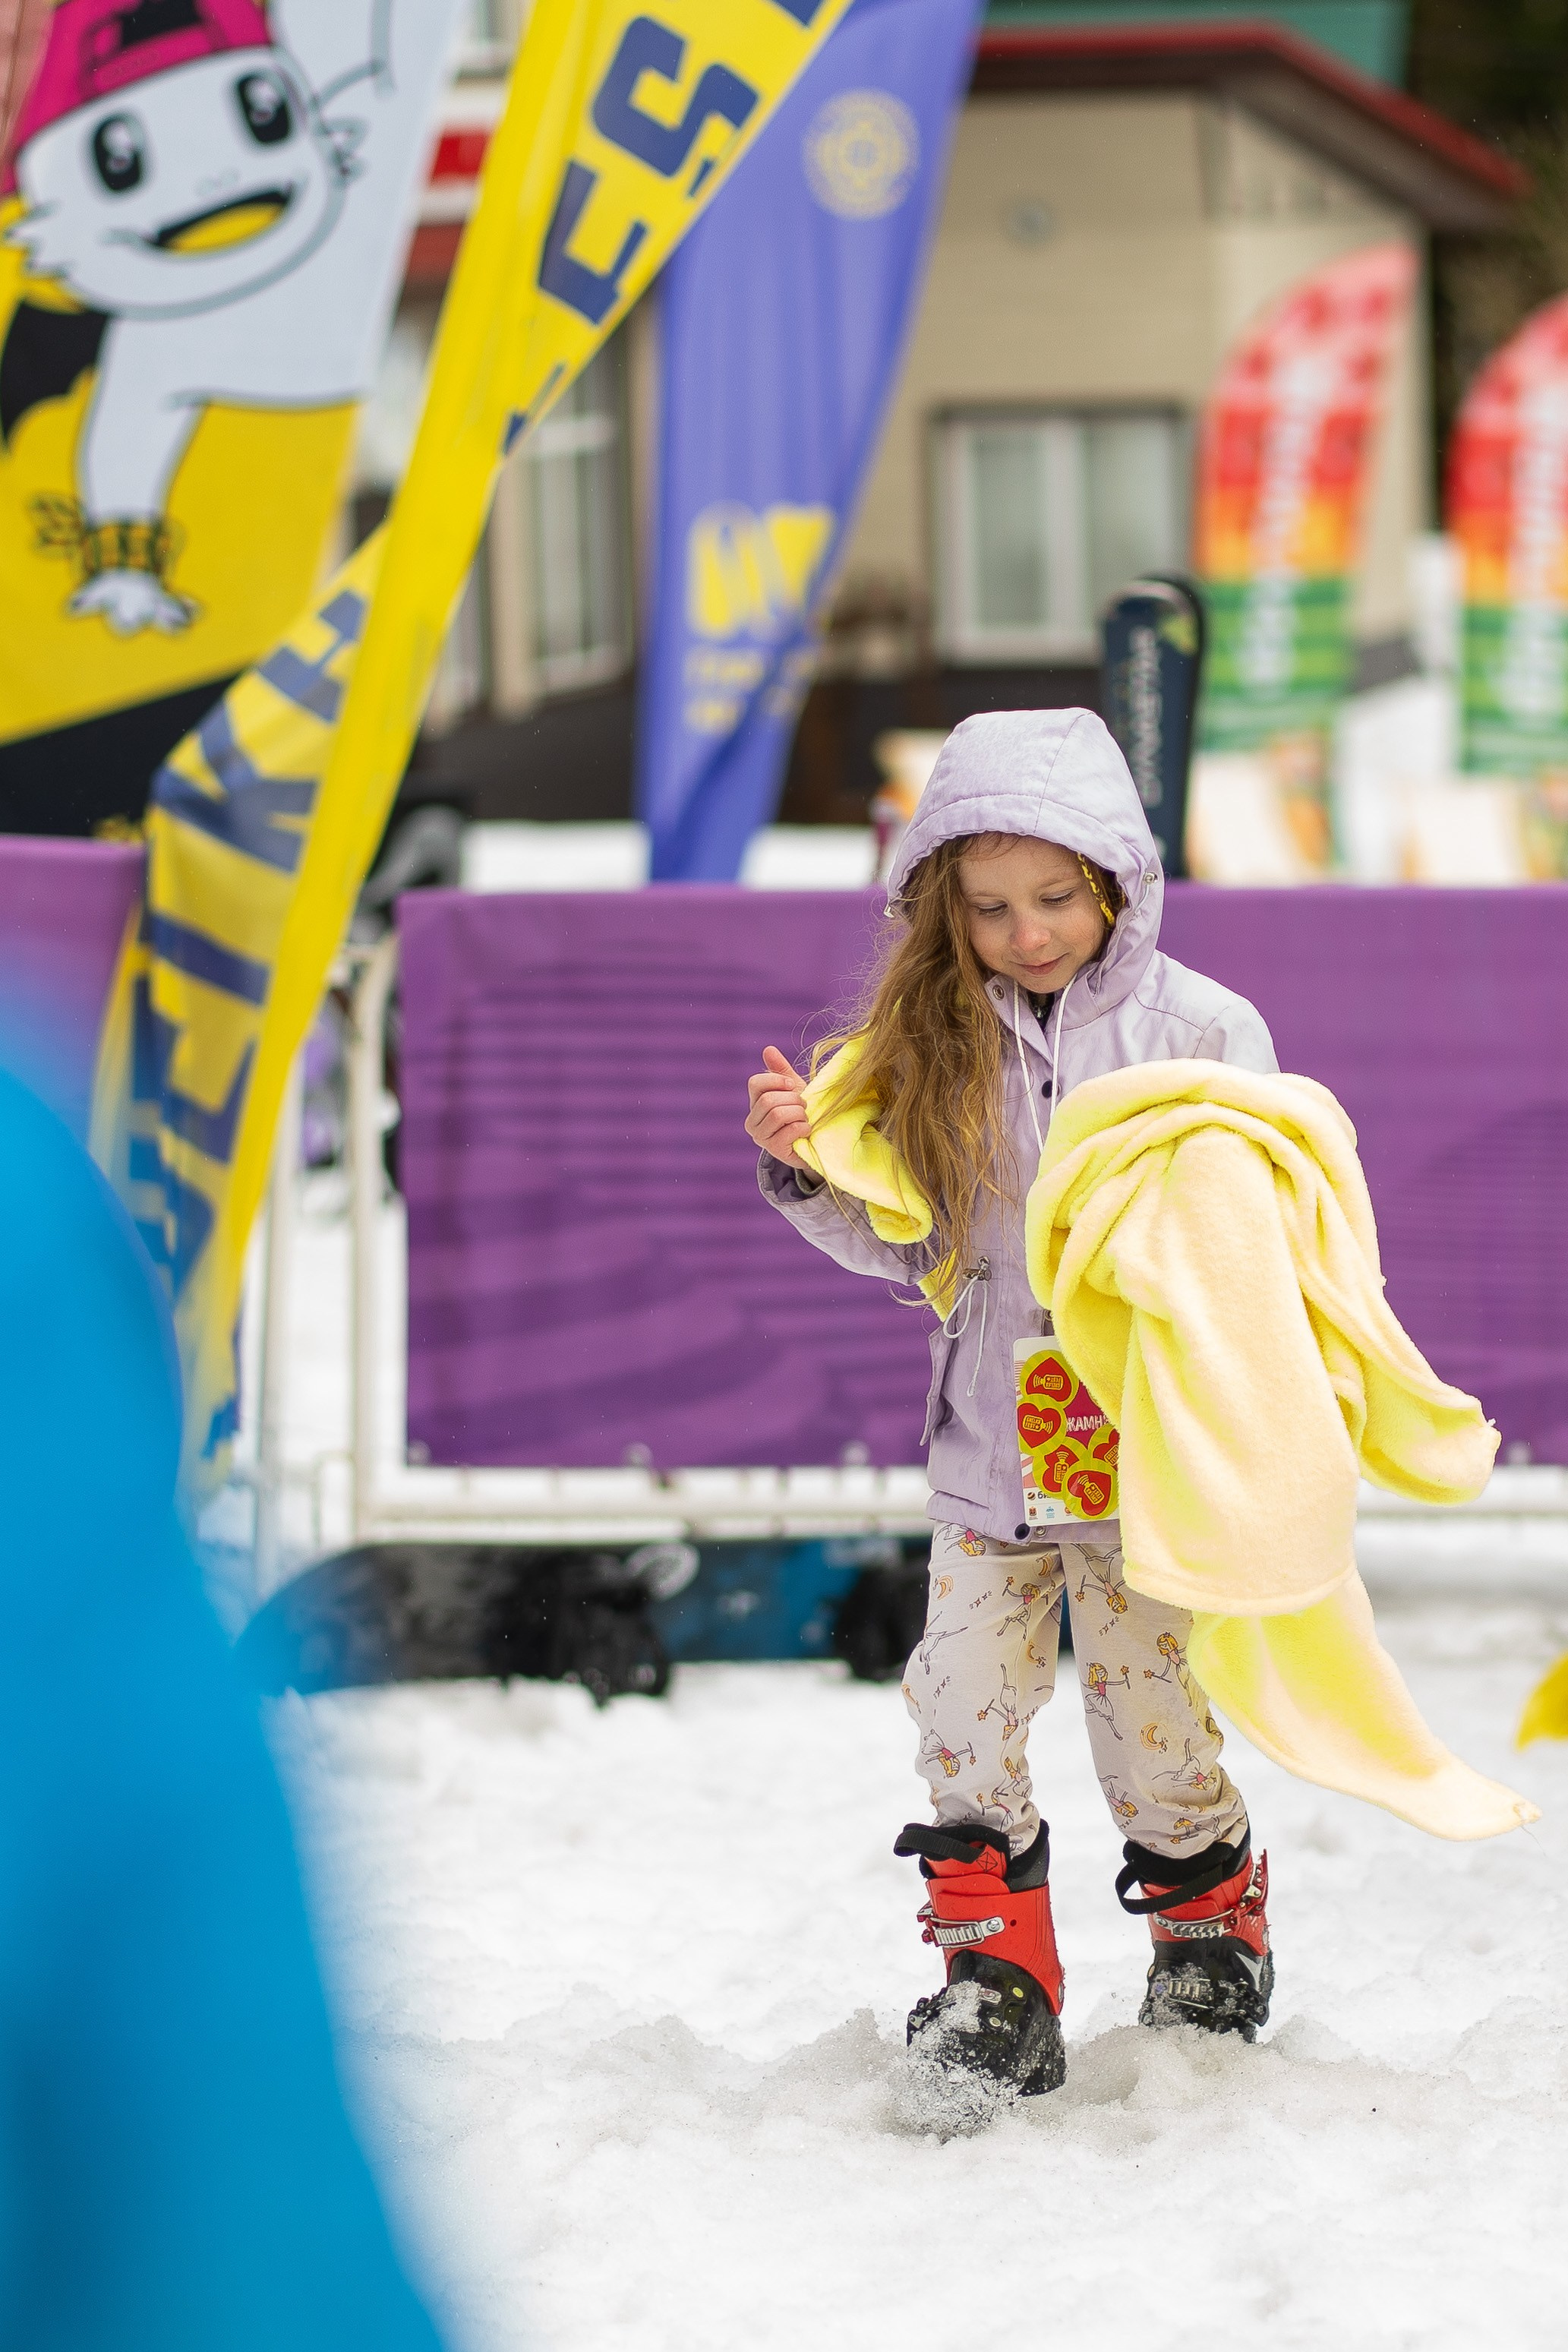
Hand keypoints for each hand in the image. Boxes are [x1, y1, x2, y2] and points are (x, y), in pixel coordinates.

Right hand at [745, 1045, 810, 1168]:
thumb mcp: (793, 1089)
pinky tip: (806, 1130)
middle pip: (768, 1100)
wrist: (814, 1141)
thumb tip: (768, 1048)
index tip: (792, 1085)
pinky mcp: (774, 1150)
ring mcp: (761, 1137)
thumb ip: (781, 1070)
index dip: (776, 1080)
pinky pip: (790, 1129)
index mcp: (754, 1103)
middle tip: (803, 1106)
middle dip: (793, 1099)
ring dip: (799, 1113)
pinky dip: (804, 1127)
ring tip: (805, 1117)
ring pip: (778, 1114)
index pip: (755, 1083)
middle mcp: (752, 1121)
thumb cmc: (800, 1113)